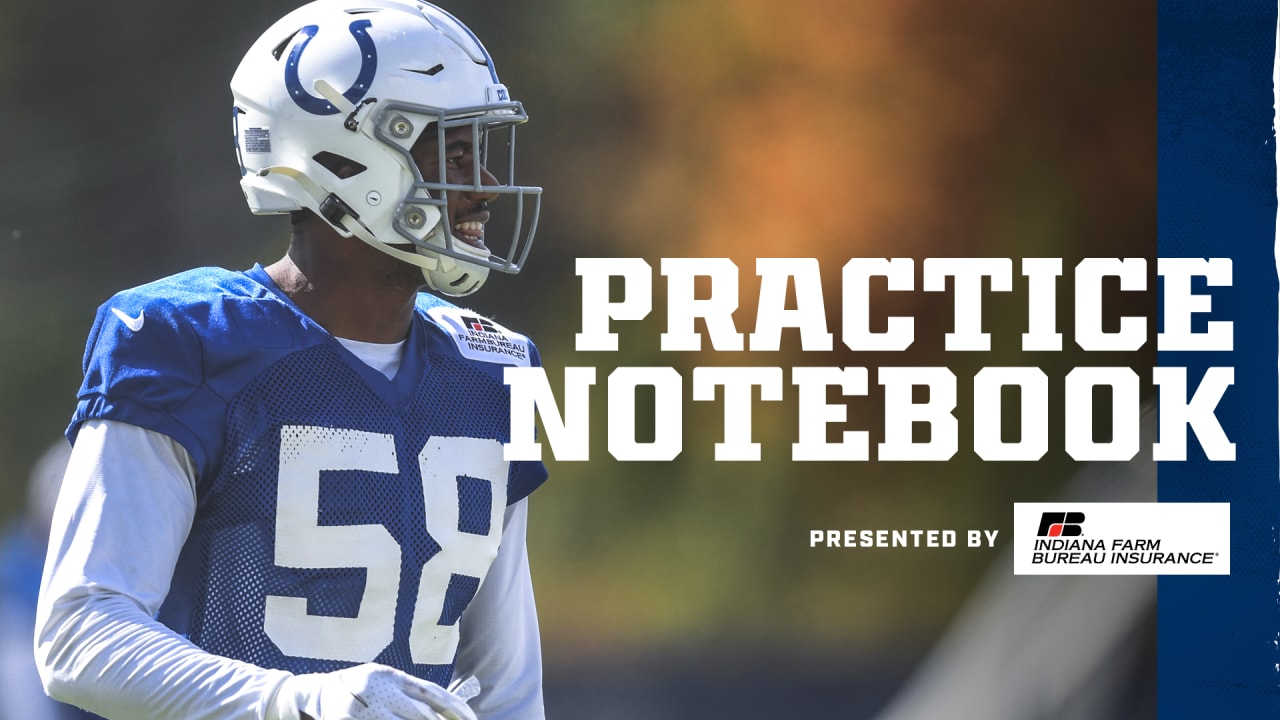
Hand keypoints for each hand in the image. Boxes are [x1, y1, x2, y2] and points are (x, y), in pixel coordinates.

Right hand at [285, 663, 477, 719]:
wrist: (316, 691)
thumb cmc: (361, 687)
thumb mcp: (386, 680)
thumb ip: (411, 692)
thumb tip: (445, 710)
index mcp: (393, 676)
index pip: (432, 692)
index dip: (455, 707)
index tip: (472, 719)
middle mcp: (381, 689)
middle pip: (421, 714)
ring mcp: (364, 709)